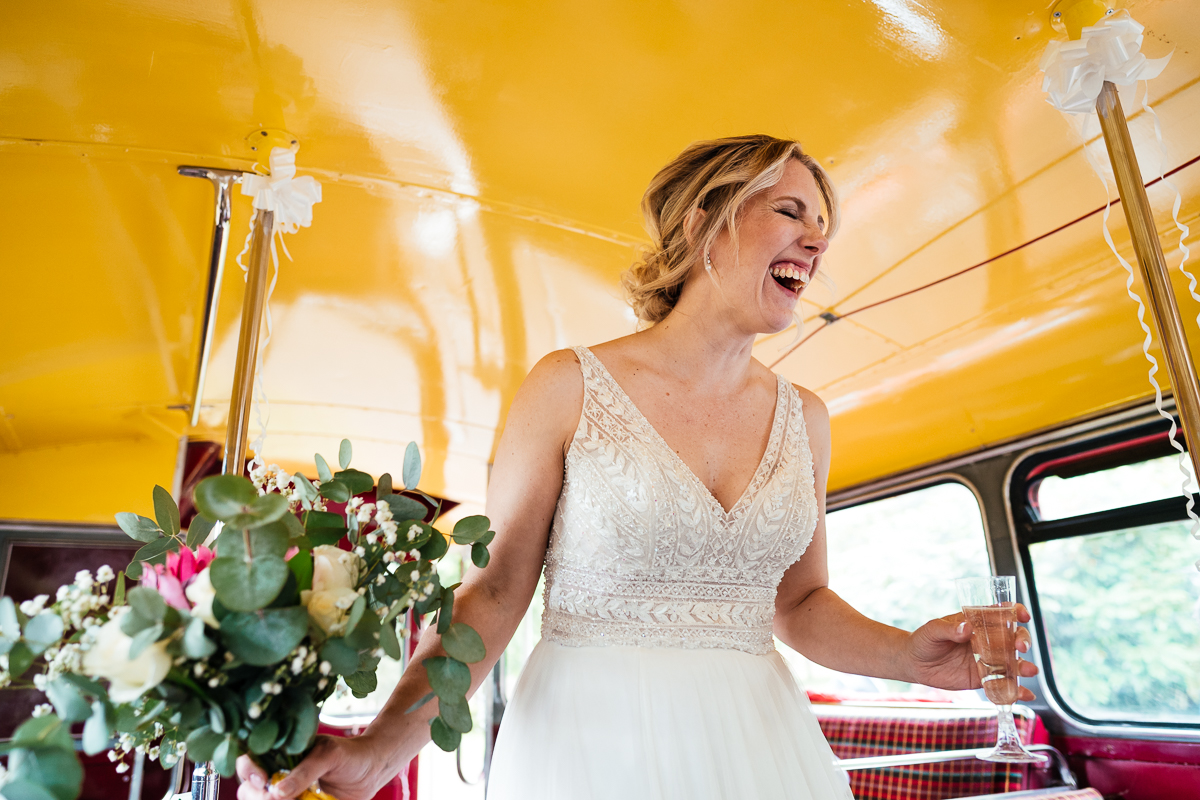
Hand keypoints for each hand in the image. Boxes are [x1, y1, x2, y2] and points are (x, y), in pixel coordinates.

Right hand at [235, 734, 400, 799]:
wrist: (371, 771)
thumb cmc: (349, 755)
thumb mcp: (328, 755)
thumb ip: (305, 771)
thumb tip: (278, 792)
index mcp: (280, 756)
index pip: (249, 763)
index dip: (249, 772)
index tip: (262, 779)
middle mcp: (277, 777)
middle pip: (248, 791)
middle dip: (259, 795)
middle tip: (277, 797)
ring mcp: (286, 796)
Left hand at [905, 604, 1038, 701]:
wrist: (914, 663)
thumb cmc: (924, 640)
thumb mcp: (933, 630)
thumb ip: (949, 628)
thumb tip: (965, 627)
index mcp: (977, 622)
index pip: (1001, 613)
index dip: (1015, 612)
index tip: (1022, 616)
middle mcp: (987, 640)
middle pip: (1012, 637)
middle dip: (1022, 640)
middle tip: (1021, 647)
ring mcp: (987, 660)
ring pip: (1012, 662)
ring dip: (1024, 666)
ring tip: (1029, 670)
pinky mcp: (983, 678)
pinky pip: (1002, 683)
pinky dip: (1016, 690)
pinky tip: (1026, 695)